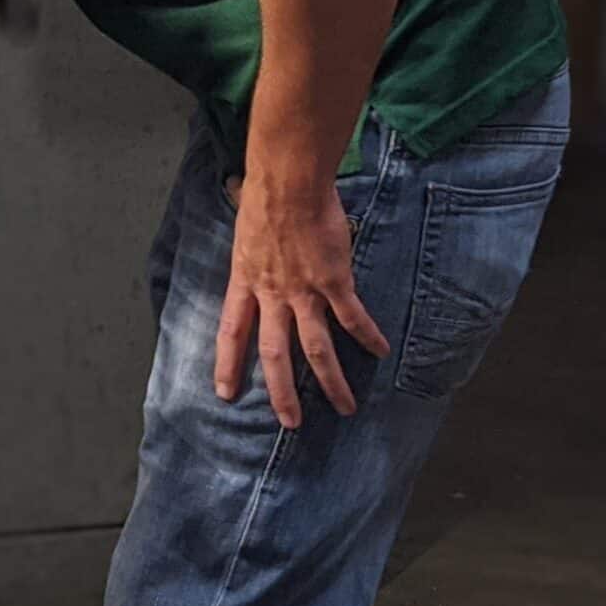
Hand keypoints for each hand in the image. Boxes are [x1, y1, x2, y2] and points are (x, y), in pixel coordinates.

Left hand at [213, 175, 390, 426]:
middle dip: (282, 392)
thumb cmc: (264, 198)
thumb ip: (252, 253)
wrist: (289, 183)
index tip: (225, 393)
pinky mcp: (334, 282)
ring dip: (332, 381)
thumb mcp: (245, 233)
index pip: (230, 331)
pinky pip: (353, 318)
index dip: (228, 364)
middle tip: (291, 422)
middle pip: (274, 353)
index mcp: (245, 282)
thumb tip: (252, 249)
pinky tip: (380, 351)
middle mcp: (272, 294)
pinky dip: (368, 336)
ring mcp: (304, 291)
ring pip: (316, 348)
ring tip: (345, 406)